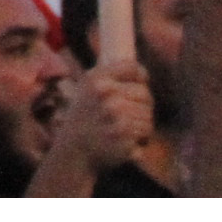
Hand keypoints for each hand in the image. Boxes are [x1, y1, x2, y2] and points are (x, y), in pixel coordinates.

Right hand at [30, 56, 155, 192]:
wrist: (73, 152)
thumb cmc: (84, 117)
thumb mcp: (88, 88)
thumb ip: (112, 74)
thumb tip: (144, 73)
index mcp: (97, 80)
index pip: (133, 68)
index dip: (139, 78)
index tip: (137, 86)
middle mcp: (107, 97)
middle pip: (145, 94)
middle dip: (144, 105)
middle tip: (131, 115)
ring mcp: (117, 119)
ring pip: (148, 115)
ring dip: (143, 123)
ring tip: (127, 129)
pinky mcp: (124, 138)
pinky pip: (146, 132)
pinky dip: (141, 138)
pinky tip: (129, 141)